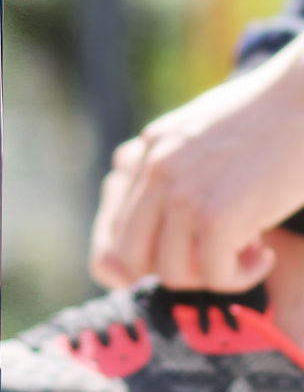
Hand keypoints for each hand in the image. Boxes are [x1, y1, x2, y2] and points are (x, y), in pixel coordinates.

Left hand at [90, 34, 303, 291]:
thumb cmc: (270, 114)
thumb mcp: (203, 129)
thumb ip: (176, 162)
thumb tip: (173, 211)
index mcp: (149, 151)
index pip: (122, 223)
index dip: (156, 249)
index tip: (195, 248)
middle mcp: (155, 172)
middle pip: (132, 256)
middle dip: (174, 270)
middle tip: (214, 259)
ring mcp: (181, 194)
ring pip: (172, 273)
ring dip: (211, 276)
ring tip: (246, 253)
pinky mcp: (216, 215)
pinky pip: (215, 275)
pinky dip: (241, 277)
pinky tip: (263, 254)